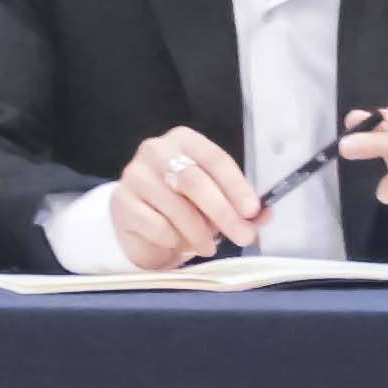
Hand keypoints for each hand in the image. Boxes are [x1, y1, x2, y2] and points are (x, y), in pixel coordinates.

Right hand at [109, 125, 262, 270]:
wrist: (140, 222)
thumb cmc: (183, 204)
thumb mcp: (215, 201)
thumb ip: (241, 207)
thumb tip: (265, 214)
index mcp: (184, 140)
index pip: (215, 159)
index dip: (236, 186)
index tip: (252, 210)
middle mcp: (156, 151)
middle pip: (195, 182)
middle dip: (223, 213)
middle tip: (243, 236)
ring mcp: (135, 175)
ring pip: (177, 208)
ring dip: (200, 233)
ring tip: (209, 246)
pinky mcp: (122, 203)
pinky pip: (157, 227)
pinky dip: (175, 241)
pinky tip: (178, 243)